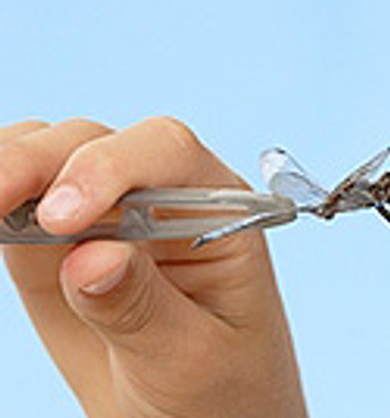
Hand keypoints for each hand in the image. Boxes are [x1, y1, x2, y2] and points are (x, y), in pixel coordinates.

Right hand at [1, 118, 306, 417]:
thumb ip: (142, 308)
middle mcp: (161, 198)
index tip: (63, 218)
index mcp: (218, 210)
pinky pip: (17, 203)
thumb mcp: (192, 359)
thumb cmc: (223, 390)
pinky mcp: (55, 247)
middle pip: (94, 144)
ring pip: (48, 158)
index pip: (167, 154)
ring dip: (8, 169)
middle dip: (39, 163)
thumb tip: (89, 256)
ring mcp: (106, 217)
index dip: (110, 168)